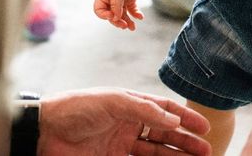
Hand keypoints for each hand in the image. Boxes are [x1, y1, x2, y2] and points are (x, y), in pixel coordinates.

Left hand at [38, 88, 210, 155]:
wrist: (43, 132)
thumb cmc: (76, 108)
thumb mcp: (113, 101)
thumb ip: (144, 109)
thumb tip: (173, 121)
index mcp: (131, 105)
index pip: (164, 111)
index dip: (185, 119)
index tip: (204, 129)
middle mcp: (129, 124)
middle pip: (164, 135)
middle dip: (187, 143)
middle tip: (207, 151)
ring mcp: (121, 145)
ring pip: (156, 153)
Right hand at [94, 0, 145, 29]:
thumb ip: (116, 6)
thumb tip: (116, 19)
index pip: (99, 10)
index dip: (104, 16)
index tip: (113, 16)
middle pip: (111, 15)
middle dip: (117, 21)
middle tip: (124, 26)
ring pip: (122, 14)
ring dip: (127, 21)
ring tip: (133, 28)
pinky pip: (131, 10)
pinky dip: (135, 14)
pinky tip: (140, 17)